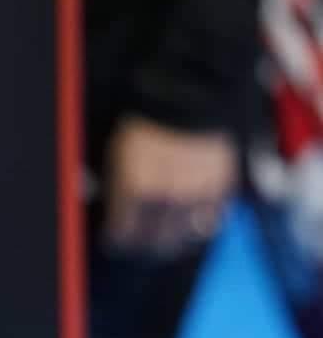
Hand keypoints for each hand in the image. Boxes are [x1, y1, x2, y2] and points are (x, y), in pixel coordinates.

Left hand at [103, 117, 236, 255]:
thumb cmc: (146, 121)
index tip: (119, 235)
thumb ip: (117, 189)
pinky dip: (201, 224)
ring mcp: (194, 195)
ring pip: (183, 237)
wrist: (188, 93)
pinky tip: (193, 220)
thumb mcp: (117, 154)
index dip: (119, 238)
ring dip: (175, 238)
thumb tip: (116, 215)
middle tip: (145, 240)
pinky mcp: (220, 187)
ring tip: (170, 234)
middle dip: (146, 244)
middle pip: (154, 244)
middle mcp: (164, 199)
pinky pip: (210, 221)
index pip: (123, 237)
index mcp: (134, 191)